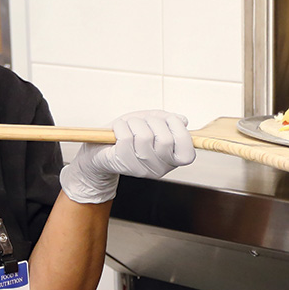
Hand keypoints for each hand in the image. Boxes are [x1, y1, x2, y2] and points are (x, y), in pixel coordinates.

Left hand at [59, 110, 195, 203]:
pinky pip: (126, 138)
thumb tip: (183, 120)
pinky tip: (118, 129)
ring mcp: (142, 168)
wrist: (101, 148)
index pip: (187, 149)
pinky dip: (121, 127)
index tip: (167, 120)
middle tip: (143, 122)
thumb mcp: (152, 122)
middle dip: (153, 121)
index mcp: (173, 159)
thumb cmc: (129, 133)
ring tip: (129, 125)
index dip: (178, 128)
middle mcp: (160, 168)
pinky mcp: (124, 164)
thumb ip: (168, 120)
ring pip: (144, 137)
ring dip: (135, 123)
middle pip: (165, 139)